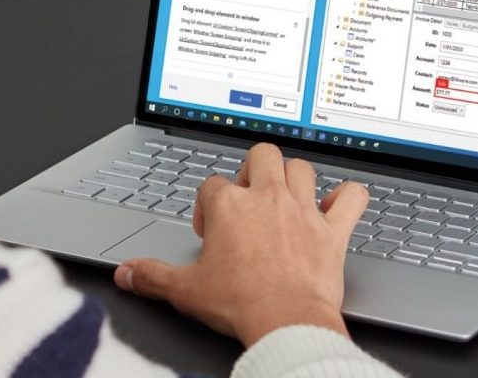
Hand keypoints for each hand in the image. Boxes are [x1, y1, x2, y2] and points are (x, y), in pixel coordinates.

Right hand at [113, 143, 367, 346]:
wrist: (285, 323)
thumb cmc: (240, 304)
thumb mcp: (185, 290)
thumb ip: (152, 276)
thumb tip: (126, 273)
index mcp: (229, 205)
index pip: (212, 184)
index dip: (208, 205)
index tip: (211, 231)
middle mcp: (267, 198)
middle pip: (261, 155)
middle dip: (253, 168)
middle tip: (249, 196)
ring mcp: (302, 211)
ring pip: (302, 167)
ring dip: (295, 177)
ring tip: (286, 196)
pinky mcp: (332, 230)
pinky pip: (352, 197)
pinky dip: (349, 197)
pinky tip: (339, 205)